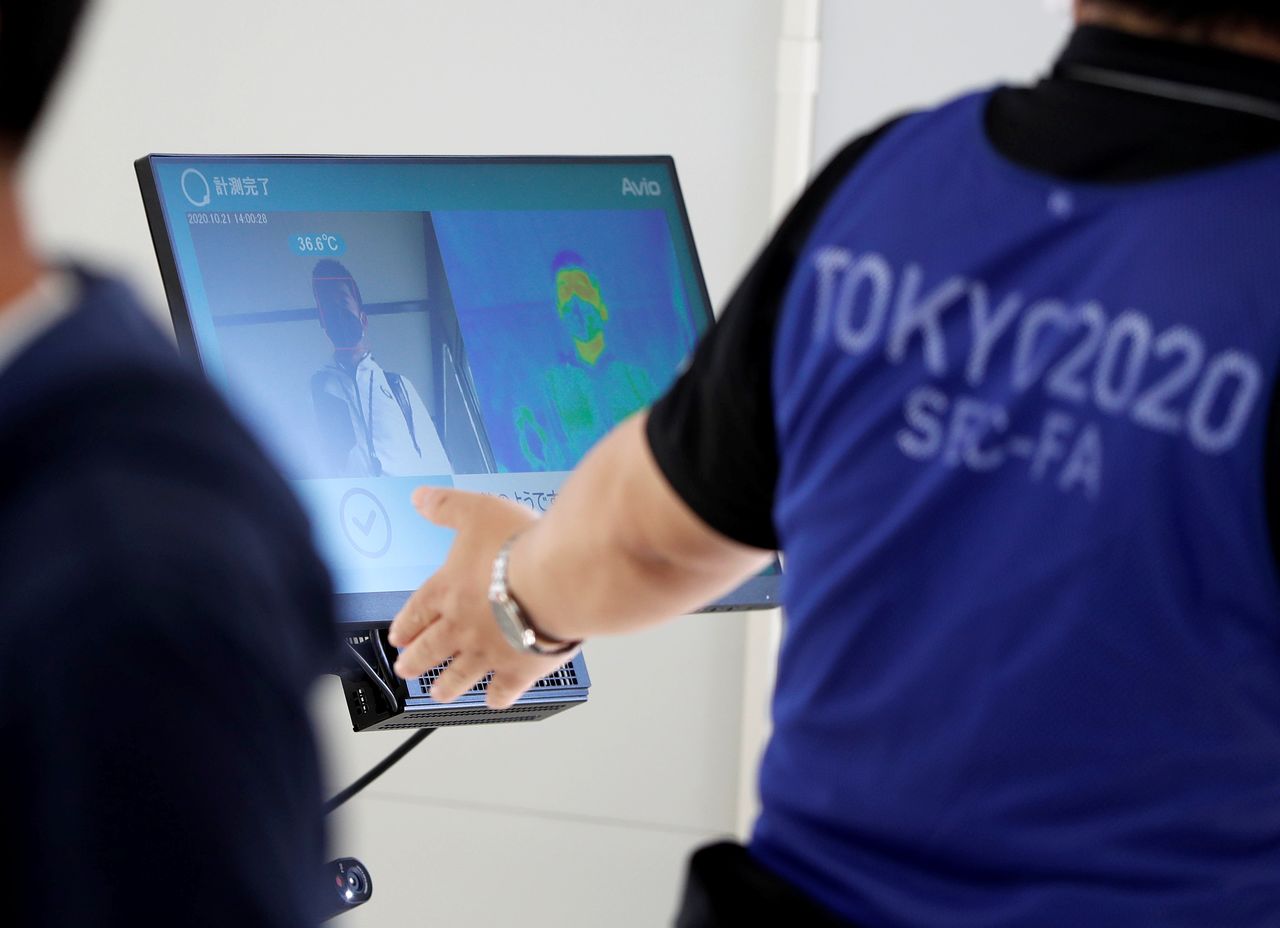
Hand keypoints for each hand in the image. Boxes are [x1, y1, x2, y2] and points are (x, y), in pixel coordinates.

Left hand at [388, 487, 571, 708]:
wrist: (556, 580)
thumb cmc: (519, 547)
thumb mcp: (476, 511)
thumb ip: (447, 507)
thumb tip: (419, 499)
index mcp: (447, 590)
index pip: (416, 611)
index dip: (404, 625)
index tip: (397, 637)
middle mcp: (461, 626)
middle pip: (430, 649)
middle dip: (415, 661)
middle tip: (406, 670)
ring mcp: (488, 651)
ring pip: (458, 676)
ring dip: (446, 686)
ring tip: (438, 693)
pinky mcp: (519, 669)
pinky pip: (503, 689)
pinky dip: (497, 697)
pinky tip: (494, 699)